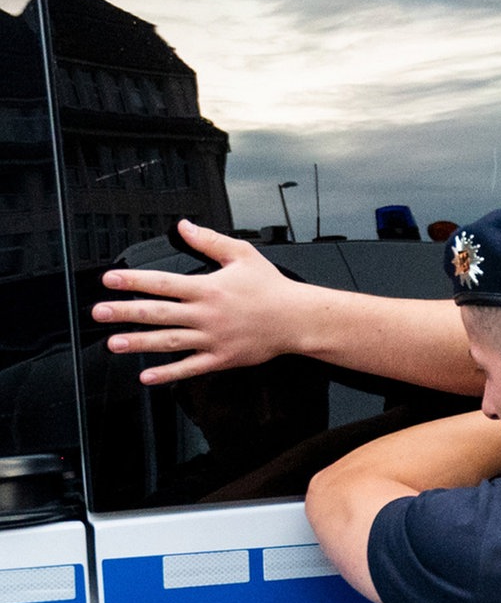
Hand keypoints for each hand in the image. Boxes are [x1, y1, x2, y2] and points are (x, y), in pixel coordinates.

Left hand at [93, 219, 307, 384]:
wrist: (298, 319)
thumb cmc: (272, 288)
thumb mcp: (242, 255)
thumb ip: (210, 241)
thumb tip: (184, 227)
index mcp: (209, 288)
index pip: (163, 283)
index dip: (133, 281)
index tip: (110, 280)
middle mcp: (207, 314)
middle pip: (158, 313)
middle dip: (125, 313)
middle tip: (100, 313)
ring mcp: (213, 338)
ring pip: (169, 341)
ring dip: (139, 343)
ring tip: (114, 343)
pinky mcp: (222, 358)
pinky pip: (191, 368)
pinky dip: (168, 373)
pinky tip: (147, 376)